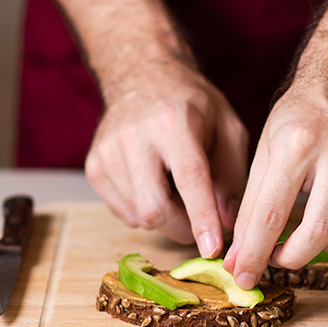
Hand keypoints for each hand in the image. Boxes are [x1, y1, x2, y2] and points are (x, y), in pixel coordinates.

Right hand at [85, 66, 248, 255]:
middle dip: (183, 229)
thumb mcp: (228, 128)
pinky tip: (156, 187)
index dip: (202, 218)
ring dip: (167, 219)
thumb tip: (228, 223)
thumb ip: (233, 176)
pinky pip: (124, 212)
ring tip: (179, 194)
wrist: (143, 76)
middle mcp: (133, 136)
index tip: (214, 250)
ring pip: (138, 215)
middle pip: (154, 207)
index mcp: (173, 122)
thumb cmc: (192, 105)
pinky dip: (145, 212)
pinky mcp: (94, 167)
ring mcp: (107, 152)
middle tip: (202, 228)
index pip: (189, 178)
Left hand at [223, 70, 327, 287]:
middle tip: (280, 258)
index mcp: (297, 142)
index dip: (255, 254)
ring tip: (314, 226)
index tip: (244, 276)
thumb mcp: (265, 152)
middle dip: (294, 257)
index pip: (272, 214)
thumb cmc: (302, 118)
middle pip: (320, 232)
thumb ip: (252, 207)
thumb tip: (240, 260)